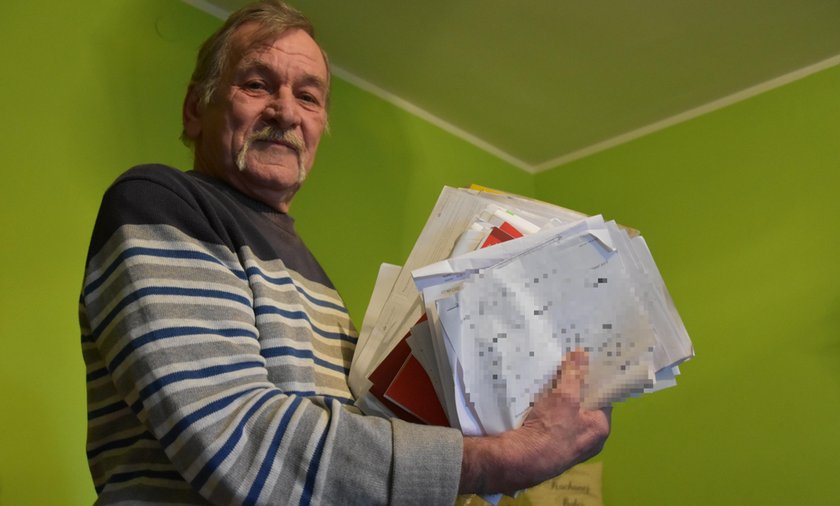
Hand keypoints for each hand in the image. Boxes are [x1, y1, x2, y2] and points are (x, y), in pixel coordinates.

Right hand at [460, 351, 610, 494]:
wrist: (519, 460)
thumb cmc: (550, 429)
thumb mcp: (565, 395)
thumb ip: (575, 373)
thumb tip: (583, 352)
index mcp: (601, 429)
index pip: (603, 398)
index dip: (593, 380)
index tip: (582, 365)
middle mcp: (590, 441)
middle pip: (584, 406)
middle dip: (573, 389)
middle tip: (563, 371)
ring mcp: (570, 447)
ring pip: (567, 415)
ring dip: (558, 401)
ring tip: (548, 383)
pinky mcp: (551, 449)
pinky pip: (553, 425)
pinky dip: (547, 413)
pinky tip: (537, 403)